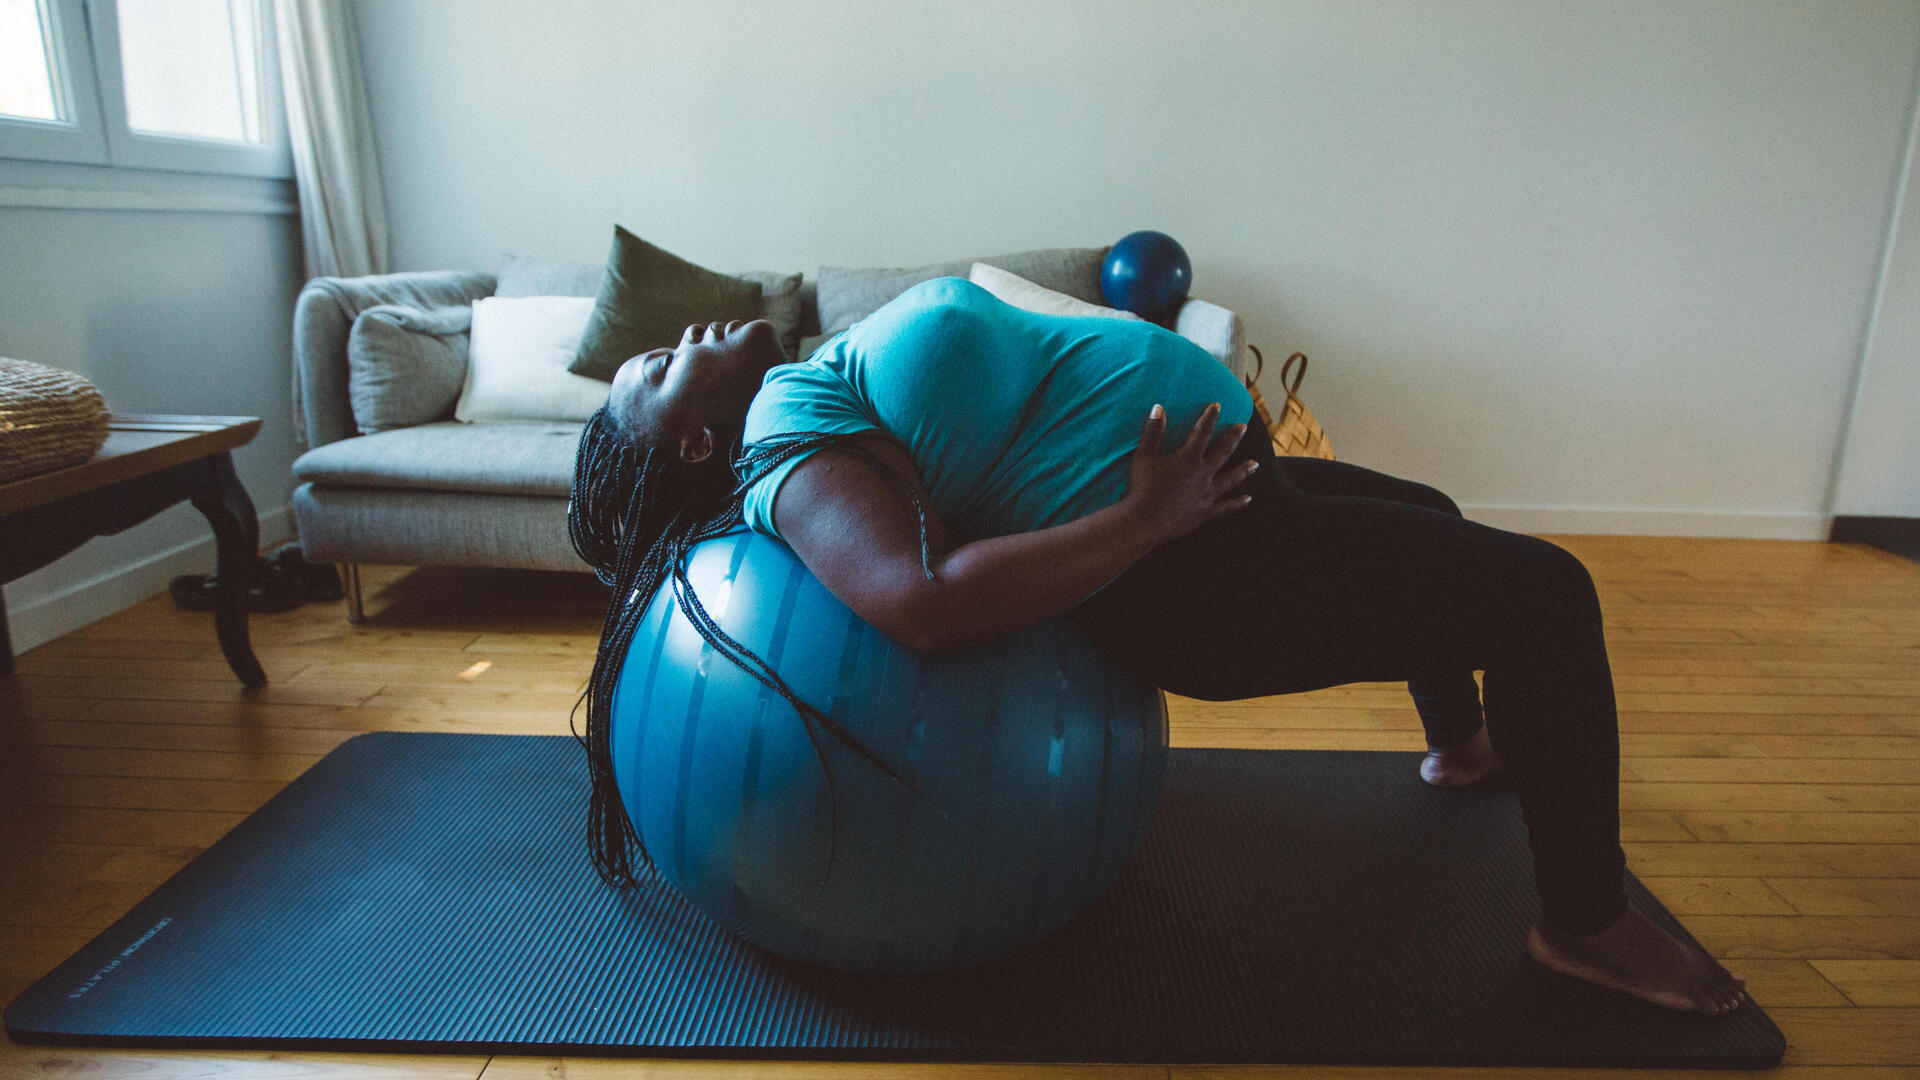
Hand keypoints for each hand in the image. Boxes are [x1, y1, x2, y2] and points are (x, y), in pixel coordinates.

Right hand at [1122, 402, 1257, 543]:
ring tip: (1255, 464)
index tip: (1217, 405)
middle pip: (1223, 452)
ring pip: (1230, 479)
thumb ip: (1153, 431)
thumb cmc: (1141, 487)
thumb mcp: (1143, 455)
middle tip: (1244, 427)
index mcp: (1188, 458)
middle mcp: (1203, 474)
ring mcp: (1206, 495)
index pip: (1202, 432)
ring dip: (1243, 470)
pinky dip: (1237, 503)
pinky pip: (1225, 507)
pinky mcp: (1205, 512)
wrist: (1143, 522)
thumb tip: (1159, 407)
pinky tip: (1248, 499)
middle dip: (1233, 437)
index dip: (1210, 417)